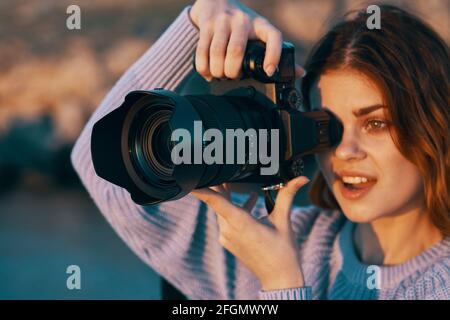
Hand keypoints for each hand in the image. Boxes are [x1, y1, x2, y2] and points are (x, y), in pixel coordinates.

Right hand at [189, 0, 304, 80]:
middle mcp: (243, 21)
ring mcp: (223, 21)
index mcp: (261, 25)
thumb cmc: (243, 24)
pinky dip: (203, 66)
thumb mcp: (261, 33)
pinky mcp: (207, 25)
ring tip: (219, 76)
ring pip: (218, 51)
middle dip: (232, 70)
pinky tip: (207, 73)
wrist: (217, 1)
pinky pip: (203, 49)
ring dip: (217, 70)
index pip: (273, 36)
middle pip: (237, 50)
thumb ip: (278, 52)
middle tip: (232, 77)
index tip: (269, 72)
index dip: (273, 55)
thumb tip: (300, 73)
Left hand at [191, 176, 309, 290]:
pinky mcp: (228, 241)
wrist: (279, 278)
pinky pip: (226, 220)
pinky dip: (235, 209)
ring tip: (233, 179)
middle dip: (219, 185)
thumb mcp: (284, 220)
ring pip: (222, 210)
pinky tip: (251, 201)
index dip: (203, 190)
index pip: (216, 202)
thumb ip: (287, 195)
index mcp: (241, 223)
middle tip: (216, 167)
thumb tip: (301, 178)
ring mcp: (227, 237)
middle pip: (218, 202)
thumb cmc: (283, 250)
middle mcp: (229, 230)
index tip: (191, 179)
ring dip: (229, 196)